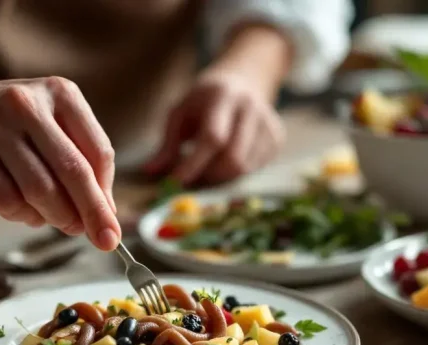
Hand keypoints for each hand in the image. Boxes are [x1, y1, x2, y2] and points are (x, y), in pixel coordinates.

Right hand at [0, 77, 120, 250]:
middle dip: (93, 213)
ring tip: (62, 222)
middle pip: (73, 171)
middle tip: (103, 240)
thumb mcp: (56, 125)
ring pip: (40, 189)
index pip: (99, 151)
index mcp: (60, 93)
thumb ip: (85, 161)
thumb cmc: (18, 126)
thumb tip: (107, 213)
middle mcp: (26, 104)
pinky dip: (24, 216)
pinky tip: (28, 214)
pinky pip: (6, 199)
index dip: (107, 194)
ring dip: (58, 217)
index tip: (112, 223)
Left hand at [145, 68, 284, 184]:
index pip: (212, 137)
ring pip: (245, 168)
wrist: (244, 80)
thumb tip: (150, 171)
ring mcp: (268, 123)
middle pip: (233, 158)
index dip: (194, 162)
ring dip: (223, 175)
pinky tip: (229, 156)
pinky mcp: (277, 138)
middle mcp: (250, 108)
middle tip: (195, 175)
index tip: (176, 180)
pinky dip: (237, 171)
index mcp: (223, 96)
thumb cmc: (204, 100)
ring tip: (210, 163)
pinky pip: (256, 168)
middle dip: (210, 174)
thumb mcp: (180, 112)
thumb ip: (167, 143)